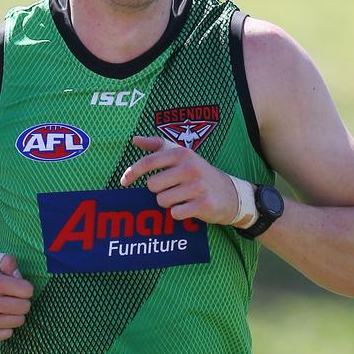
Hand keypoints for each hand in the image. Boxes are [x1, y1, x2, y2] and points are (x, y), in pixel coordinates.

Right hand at [0, 253, 32, 343]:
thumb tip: (19, 275)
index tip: (15, 288)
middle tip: (8, 299)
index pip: (28, 290)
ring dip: (12, 315)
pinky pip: (8, 334)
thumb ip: (6, 261)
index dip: (23, 288)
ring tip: (0, 309)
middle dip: (20, 301)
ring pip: (19, 321)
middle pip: (25, 307)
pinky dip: (4, 327)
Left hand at [120, 135, 240, 224]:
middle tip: (173, 189)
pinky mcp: (203, 204)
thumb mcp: (182, 155)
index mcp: (182, 153)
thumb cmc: (199, 174)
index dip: (132, 172)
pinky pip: (175, 213)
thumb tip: (135, 139)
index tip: (123, 181)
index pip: (148, 162)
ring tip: (182, 198)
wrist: (230, 193)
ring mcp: (198, 186)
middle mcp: (190, 167)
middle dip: (158, 191)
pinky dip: (178, 214)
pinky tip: (189, 208)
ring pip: (162, 201)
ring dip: (168, 203)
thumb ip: (157, 146)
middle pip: (152, 186)